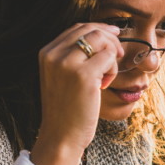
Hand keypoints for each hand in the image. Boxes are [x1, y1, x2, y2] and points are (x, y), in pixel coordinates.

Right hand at [31, 23, 124, 164]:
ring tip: (106, 77)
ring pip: (101, 40)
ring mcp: (67, 63)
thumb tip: (101, 35)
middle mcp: (54, 54)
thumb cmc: (67, 109)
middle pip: (90, 29)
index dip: (99, 29)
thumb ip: (73, 56)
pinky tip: (105, 85)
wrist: (61, 136)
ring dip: (111, 56)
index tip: (114, 36)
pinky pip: (109, 58)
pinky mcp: (84, 75)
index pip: (77, 28)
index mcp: (46, 53)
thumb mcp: (62, 76)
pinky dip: (113, 70)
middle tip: (118, 56)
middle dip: (110, 39)